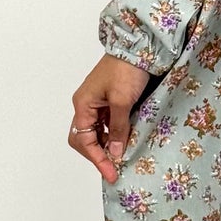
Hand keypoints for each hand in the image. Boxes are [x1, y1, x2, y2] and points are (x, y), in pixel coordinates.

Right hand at [70, 54, 151, 182]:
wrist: (138, 47)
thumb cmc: (126, 69)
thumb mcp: (122, 101)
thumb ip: (118, 128)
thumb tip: (115, 153)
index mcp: (83, 105)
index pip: (83, 140)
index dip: (97, 159)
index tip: (111, 172)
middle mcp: (86, 105)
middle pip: (85, 138)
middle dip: (97, 155)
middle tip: (114, 168)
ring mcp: (97, 103)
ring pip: (97, 133)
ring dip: (107, 146)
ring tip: (122, 158)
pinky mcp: (109, 101)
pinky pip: (107, 124)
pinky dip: (114, 135)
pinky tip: (125, 142)